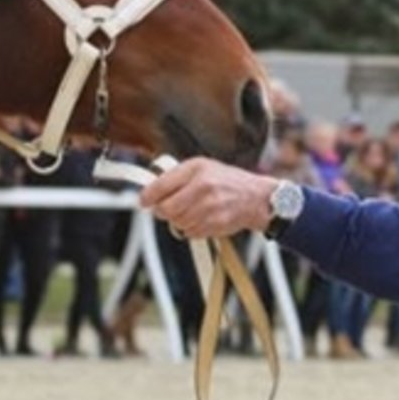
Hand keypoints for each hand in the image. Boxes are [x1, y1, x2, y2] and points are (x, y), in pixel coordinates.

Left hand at [138, 158, 275, 238]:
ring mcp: (209, 209)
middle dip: (162, 211)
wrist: (255, 197)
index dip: (148, 196)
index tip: (143, 201)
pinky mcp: (214, 225)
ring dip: (178, 220)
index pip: (161, 186)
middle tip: (167, 208)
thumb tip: (150, 191)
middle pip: (166, 209)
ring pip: (177, 223)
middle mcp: (203, 188)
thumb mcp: (201, 166)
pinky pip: (189, 233)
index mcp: (196, 170)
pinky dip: (190, 228)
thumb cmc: (226, 180)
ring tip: (190, 210)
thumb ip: (175, 176)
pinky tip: (201, 218)